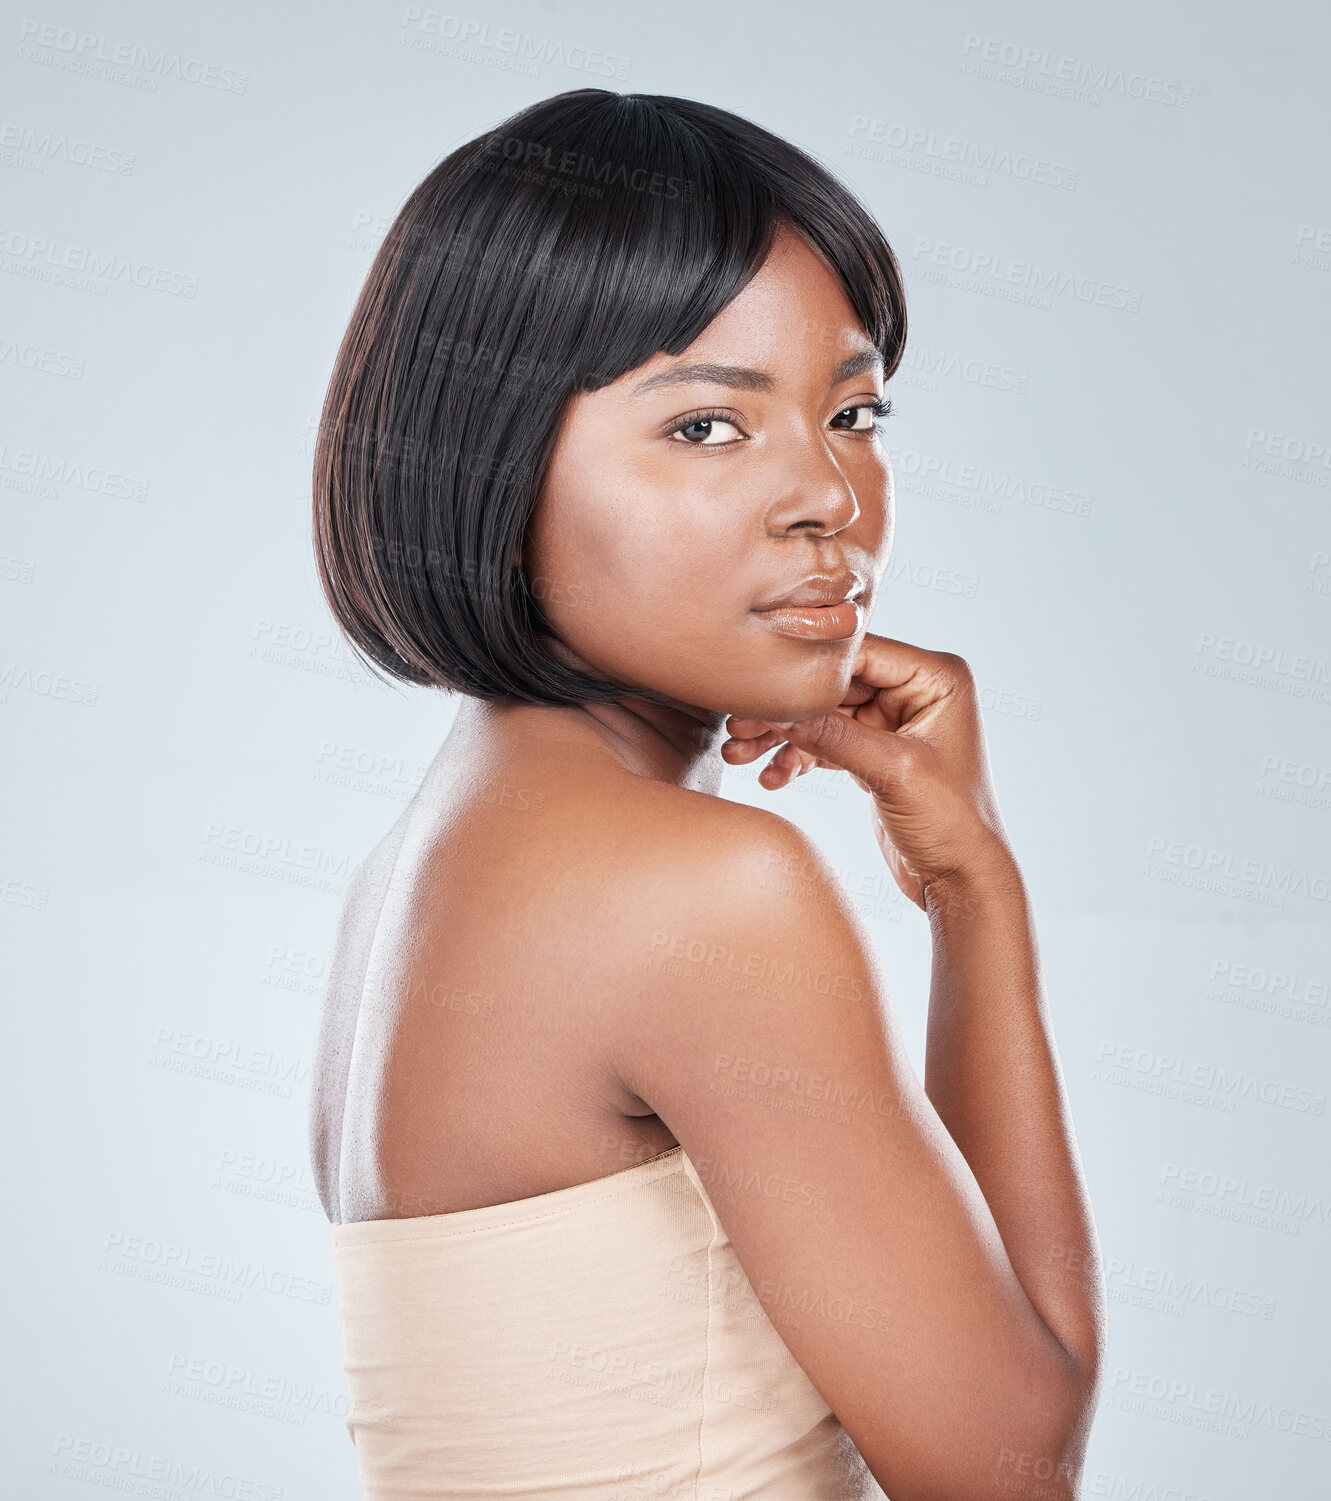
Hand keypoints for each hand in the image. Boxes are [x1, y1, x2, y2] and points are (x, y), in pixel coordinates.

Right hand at [721, 634, 1014, 908]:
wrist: (962, 880)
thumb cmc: (951, 822)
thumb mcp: (891, 771)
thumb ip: (833, 735)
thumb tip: (775, 709)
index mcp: (936, 677)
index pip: (859, 655)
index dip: (807, 670)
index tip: (759, 684)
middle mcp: (916, 690)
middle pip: (834, 684)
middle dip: (785, 709)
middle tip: (737, 725)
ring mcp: (894, 720)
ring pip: (823, 714)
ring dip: (782, 735)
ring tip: (738, 754)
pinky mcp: (875, 750)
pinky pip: (826, 742)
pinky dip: (797, 758)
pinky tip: (771, 778)